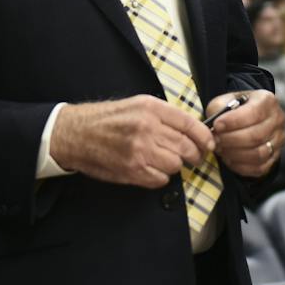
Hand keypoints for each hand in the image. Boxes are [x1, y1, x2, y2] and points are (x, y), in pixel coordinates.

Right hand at [50, 95, 214, 188]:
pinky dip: (161, 177)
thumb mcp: (136, 105)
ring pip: (176, 164)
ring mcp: (139, 151)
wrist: (75, 133)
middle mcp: (147, 128)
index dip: (205, 136)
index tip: (209, 143)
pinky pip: (160, 179)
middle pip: (186, 146)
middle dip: (195, 155)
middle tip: (194, 158)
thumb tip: (191, 130)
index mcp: (150, 108)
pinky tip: (152, 170)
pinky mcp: (131, 170)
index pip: (190, 124)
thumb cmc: (105, 119)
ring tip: (166, 161)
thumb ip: (163, 115)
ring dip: (175, 166)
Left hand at [208, 89, 284, 177]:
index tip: (216, 125)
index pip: (254, 113)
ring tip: (221, 149)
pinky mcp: (275, 157)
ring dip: (235, 153)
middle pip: (256, 136)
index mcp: (267, 101)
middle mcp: (277, 120)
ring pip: (258, 154)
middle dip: (231, 140)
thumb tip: (215, 124)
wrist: (247, 120)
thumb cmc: (235, 109)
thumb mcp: (225, 101)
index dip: (233, 121)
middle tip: (215, 140)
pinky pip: (259, 167)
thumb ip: (219, 108)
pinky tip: (228, 158)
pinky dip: (240, 165)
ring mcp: (278, 140)